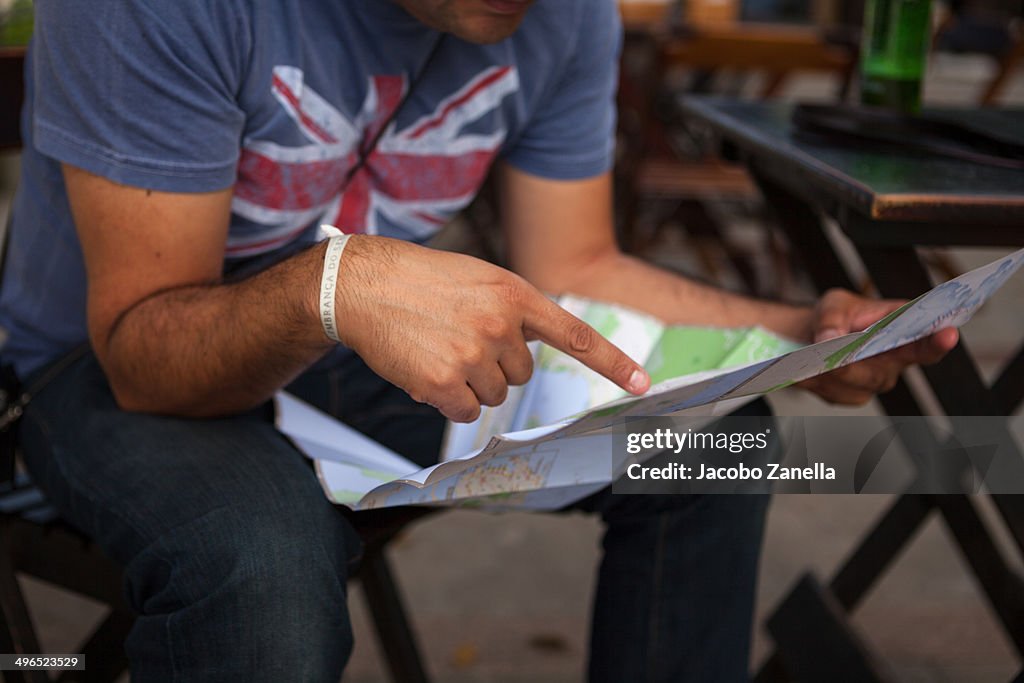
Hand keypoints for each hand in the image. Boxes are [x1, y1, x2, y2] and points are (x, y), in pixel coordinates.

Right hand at [333, 236, 649, 421]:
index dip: (610, 361)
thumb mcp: (477, 278)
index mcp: (513, 293)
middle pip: (521, 375)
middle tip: (458, 339)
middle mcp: (500, 324)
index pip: (573, 333)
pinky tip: (425, 370)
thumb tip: (527, 352)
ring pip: (494, 395)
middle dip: (495, 366)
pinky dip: (448, 400)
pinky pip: (466, 411)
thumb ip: (511, 309)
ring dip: (470, 383)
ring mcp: (473, 354)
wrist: (360, 284)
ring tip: (437, 349)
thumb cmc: (419, 281)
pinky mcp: (443, 382)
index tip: (642, 383)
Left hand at [798, 289, 958, 405]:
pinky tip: (802, 372)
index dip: (938, 341)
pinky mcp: (852, 394)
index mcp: (902, 330)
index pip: (926, 340)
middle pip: (883, 373)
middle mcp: (895, 360)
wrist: (811, 335)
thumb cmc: (835, 316)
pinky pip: (836, 394)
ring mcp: (874, 380)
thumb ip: (832, 318)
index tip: (947, 334)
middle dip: (858, 367)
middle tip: (837, 360)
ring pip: (856, 386)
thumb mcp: (833, 304)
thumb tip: (830, 338)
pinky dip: (816, 382)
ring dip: (830, 375)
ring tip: (806, 362)